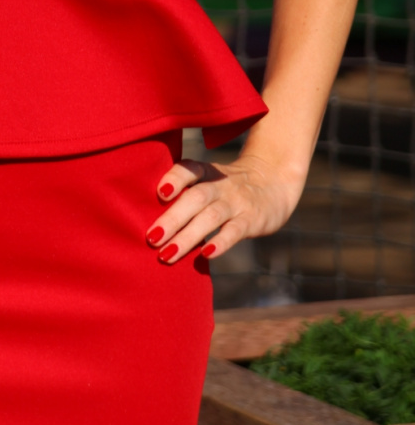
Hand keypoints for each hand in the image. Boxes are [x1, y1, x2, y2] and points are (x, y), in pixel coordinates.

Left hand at [144, 150, 305, 263]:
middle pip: (195, 198)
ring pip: (211, 217)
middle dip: (172, 218)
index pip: (189, 170)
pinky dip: (221, 242)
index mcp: (207, 172)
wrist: (274, 182)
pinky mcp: (252, 220)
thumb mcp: (209, 180)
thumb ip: (184, 192)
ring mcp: (237, 202)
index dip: (174, 178)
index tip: (159, 193)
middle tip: (151, 238)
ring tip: (167, 254)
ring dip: (188, 236)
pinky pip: (236, 230)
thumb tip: (149, 217)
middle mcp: (220, 185)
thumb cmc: (228, 186)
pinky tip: (205, 254)